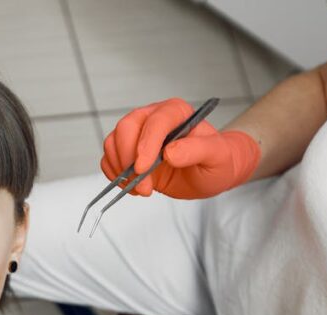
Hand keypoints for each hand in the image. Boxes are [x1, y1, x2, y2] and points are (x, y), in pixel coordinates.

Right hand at [101, 97, 259, 198]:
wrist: (208, 173)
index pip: (155, 121)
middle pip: (126, 128)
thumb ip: (197, 150)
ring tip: (142, 188)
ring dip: (121, 170)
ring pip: (113, 143)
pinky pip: (109, 159)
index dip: (146, 144)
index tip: (143, 168)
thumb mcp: (217, 156)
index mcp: (175, 112)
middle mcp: (153, 119)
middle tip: (145, 186)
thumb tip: (171, 152)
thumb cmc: (216, 160)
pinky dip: (115, 176)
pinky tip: (134, 187)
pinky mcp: (129, 153)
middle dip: (130, 160)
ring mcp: (138, 135)